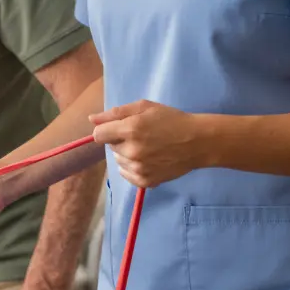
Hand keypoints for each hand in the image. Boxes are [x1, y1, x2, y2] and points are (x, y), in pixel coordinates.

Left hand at [89, 99, 205, 187]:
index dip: (107, 130)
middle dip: (120, 140)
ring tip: (146, 147)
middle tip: (140, 135)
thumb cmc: (171, 119)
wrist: (198, 142)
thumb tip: (91, 119)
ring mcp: (139, 168)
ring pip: (118, 161)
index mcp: (130, 129)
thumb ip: (115, 113)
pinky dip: (132, 168)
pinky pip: (126, 175)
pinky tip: (147, 160)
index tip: (119, 128)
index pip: (98, 135)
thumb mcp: (145, 107)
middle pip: (110, 147)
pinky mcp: (146, 181)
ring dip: (126, 154)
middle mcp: (132, 151)